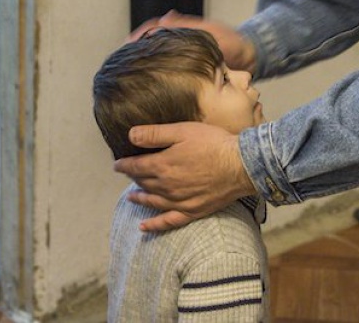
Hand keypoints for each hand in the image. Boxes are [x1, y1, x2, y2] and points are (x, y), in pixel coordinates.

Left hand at [114, 122, 255, 231]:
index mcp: (163, 165)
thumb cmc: (213, 144)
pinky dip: (154, 225)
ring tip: (131, 196)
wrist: (241, 165)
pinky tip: (144, 227)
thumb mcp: (183, 131)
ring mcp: (178, 201)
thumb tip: (130, 135)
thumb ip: (155, 134)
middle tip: (128, 175)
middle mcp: (166, 186)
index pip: (136, 166)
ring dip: (140, 198)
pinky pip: (168, 221)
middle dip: (133, 178)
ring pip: (152, 201)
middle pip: (143, 183)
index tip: (117, 164)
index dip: (124, 165)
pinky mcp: (192, 211)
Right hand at [128, 10, 257, 73]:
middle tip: (121, 62)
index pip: (153, 28)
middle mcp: (179, 41)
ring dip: (146, 64)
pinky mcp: (188, 69)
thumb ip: (188, 26)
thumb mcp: (210, 32)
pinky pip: (169, 71)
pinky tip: (150, 87)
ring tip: (129, 77)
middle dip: (136, 52)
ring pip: (159, 58)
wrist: (248, 56)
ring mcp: (183, 54)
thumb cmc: (232, 41)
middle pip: (152, 43)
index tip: (127, 43)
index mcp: (182, 29)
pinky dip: (158, 75)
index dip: (140, 35)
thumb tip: (165, 17)